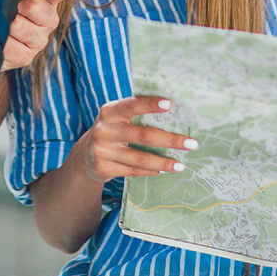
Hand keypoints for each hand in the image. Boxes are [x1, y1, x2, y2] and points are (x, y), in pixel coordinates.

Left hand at [0, 0, 70, 70]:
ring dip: (5, 22)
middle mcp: (49, 17)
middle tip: (5, 3)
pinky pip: (12, 48)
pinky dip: (1, 41)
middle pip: (36, 6)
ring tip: (0, 20)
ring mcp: (40, 37)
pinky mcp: (28, 55)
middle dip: (16, 3)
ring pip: (20, 26)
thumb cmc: (2, 5)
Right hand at [71, 96, 194, 183]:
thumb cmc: (111, 130)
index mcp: (109, 111)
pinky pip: (132, 171)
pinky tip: (163, 170)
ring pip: (139, 158)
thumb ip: (135, 112)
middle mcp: (104, 130)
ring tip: (181, 165)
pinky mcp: (103, 168)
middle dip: (170, 140)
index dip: (150, 104)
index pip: (132, 105)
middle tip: (191, 143)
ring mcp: (102, 150)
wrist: (84, 156)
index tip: (170, 104)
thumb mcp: (116, 117)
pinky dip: (150, 171)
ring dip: (163, 162)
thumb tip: (172, 109)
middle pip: (142, 135)